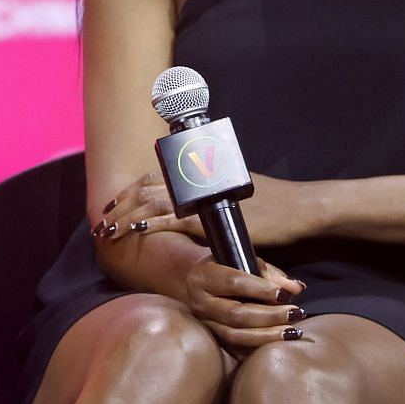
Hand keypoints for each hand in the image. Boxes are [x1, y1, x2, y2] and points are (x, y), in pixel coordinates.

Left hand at [93, 171, 320, 245]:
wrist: (302, 209)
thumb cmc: (275, 205)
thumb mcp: (238, 194)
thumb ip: (214, 197)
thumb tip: (195, 206)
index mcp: (204, 172)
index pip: (157, 176)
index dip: (132, 190)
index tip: (115, 204)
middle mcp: (201, 179)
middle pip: (149, 186)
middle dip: (122, 203)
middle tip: (103, 219)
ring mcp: (206, 197)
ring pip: (154, 202)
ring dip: (127, 215)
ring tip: (109, 229)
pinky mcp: (214, 217)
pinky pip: (174, 219)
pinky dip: (150, 224)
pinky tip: (134, 231)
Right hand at [183, 257, 307, 351]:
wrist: (205, 285)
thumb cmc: (230, 269)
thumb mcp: (246, 263)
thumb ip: (270, 275)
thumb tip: (296, 288)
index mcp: (203, 277)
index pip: (233, 282)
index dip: (261, 289)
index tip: (286, 294)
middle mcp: (199, 303)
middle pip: (236, 314)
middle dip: (270, 315)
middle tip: (296, 313)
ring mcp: (205, 324)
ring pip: (236, 336)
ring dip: (268, 336)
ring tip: (293, 332)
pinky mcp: (214, 340)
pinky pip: (237, 350)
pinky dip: (260, 348)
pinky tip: (279, 343)